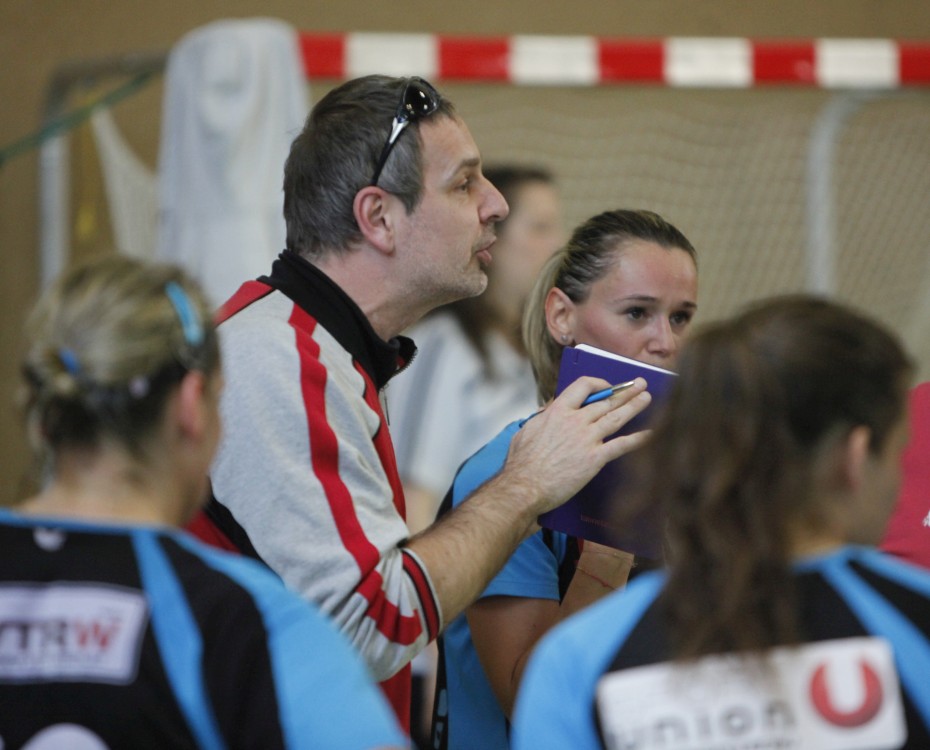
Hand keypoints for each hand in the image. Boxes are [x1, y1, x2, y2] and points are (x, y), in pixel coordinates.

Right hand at [503, 376, 651, 515]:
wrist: (525, 486)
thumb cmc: (521, 463)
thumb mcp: (526, 430)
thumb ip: (542, 417)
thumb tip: (549, 410)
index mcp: (557, 411)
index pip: (583, 386)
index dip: (599, 383)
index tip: (607, 386)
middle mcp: (575, 421)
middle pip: (606, 400)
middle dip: (626, 391)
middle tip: (640, 384)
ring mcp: (587, 439)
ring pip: (617, 417)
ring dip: (635, 406)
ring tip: (647, 397)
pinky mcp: (595, 459)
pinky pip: (621, 445)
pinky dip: (638, 439)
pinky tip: (651, 434)